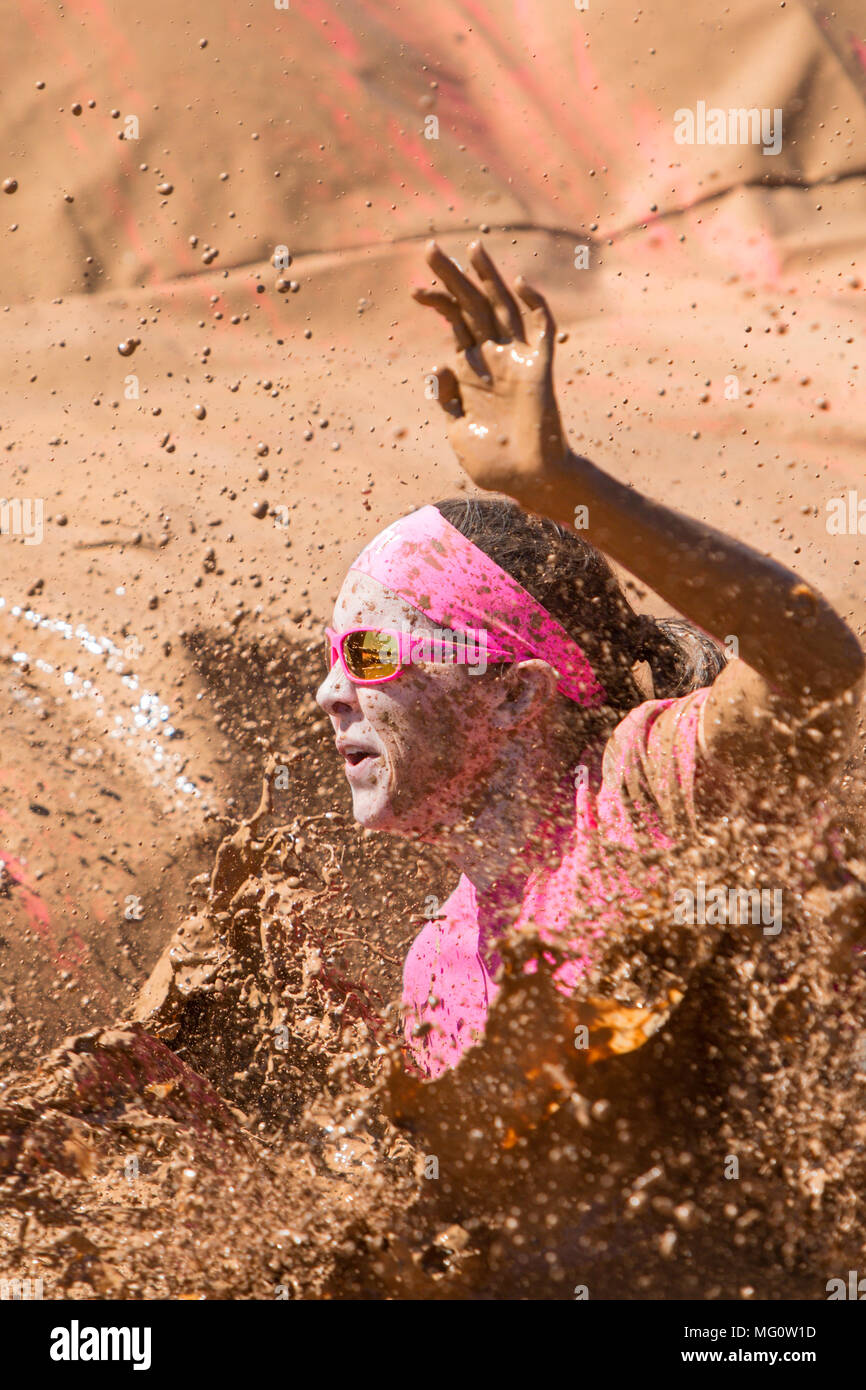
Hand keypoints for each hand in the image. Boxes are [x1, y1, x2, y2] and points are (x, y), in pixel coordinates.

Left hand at [413, 240, 568, 509]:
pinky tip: (520, 282)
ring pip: (503, 308)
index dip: (436, 303)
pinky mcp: (539, 368)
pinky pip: (541, 330)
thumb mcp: (456, 429)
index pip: (454, 323)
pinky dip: (535, 305)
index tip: (413, 292)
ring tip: (472, 247)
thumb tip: (440, 363)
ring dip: (489, 278)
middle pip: (473, 306)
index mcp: (471, 370)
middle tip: (428, 248)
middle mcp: (494, 358)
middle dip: (452, 277)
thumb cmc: (492, 464)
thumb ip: (447, 396)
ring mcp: (517, 360)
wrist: (525, 483)